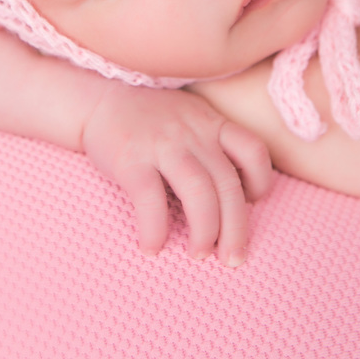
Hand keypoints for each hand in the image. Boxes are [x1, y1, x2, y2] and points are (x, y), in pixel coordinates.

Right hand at [80, 85, 273, 266]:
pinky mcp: (130, 159)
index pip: (253, 150)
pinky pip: (151, 201)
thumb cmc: (149, 118)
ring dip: (205, 231)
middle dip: (235, 229)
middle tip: (232, 258)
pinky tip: (152, 247)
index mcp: (210, 122)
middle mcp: (192, 131)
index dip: (261, 182)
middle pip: (228, 184)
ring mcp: (161, 144)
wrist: (98, 99)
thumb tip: (235, 194)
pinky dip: (156, 230)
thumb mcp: (190, 118)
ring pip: (199, 193)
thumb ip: (212, 144)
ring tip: (199, 254)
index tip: (251, 203)